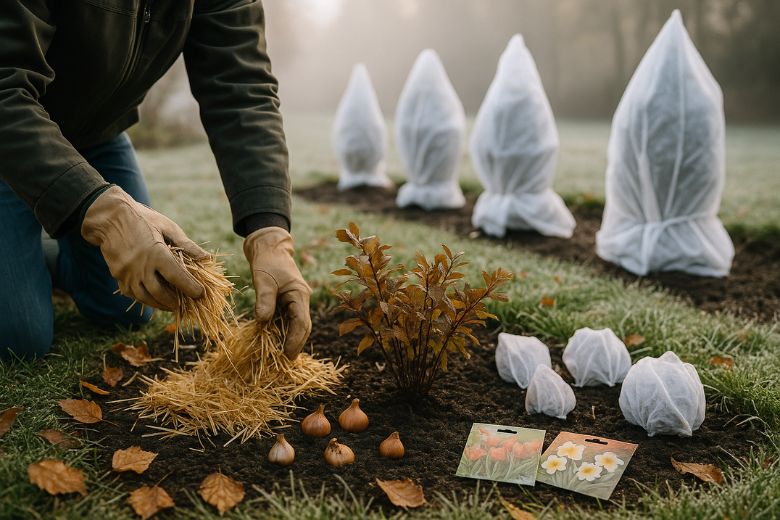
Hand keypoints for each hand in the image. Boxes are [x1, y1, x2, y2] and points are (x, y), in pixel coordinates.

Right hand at [81, 186, 207, 310]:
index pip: (176, 277)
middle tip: (186, 304)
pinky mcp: (118, 275)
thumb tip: (206, 258)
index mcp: (156, 253)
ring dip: (160, 304)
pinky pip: (132, 293)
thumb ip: (187, 245)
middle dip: (175, 302)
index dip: (190, 288)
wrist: (109, 217)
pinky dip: (145, 298)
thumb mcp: (168, 227)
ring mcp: (126, 273)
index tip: (200, 294)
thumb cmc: (143, 219)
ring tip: (172, 306)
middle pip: (160, 293)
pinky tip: (154, 299)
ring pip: (145, 297)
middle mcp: (140, 266)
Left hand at [243, 227, 311, 358]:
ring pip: (296, 325)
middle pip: (302, 327)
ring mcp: (295, 301)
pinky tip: (274, 341)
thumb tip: (263, 321)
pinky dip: (283, 331)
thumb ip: (264, 300)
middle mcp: (301, 300)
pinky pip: (288, 320)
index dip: (295, 340)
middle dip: (296, 344)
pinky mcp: (287, 302)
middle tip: (286, 361)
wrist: (269, 248)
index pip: (301, 323)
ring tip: (280, 356)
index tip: (287, 354)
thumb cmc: (267, 262)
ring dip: (290, 339)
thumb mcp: (263, 280)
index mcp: (300, 295)